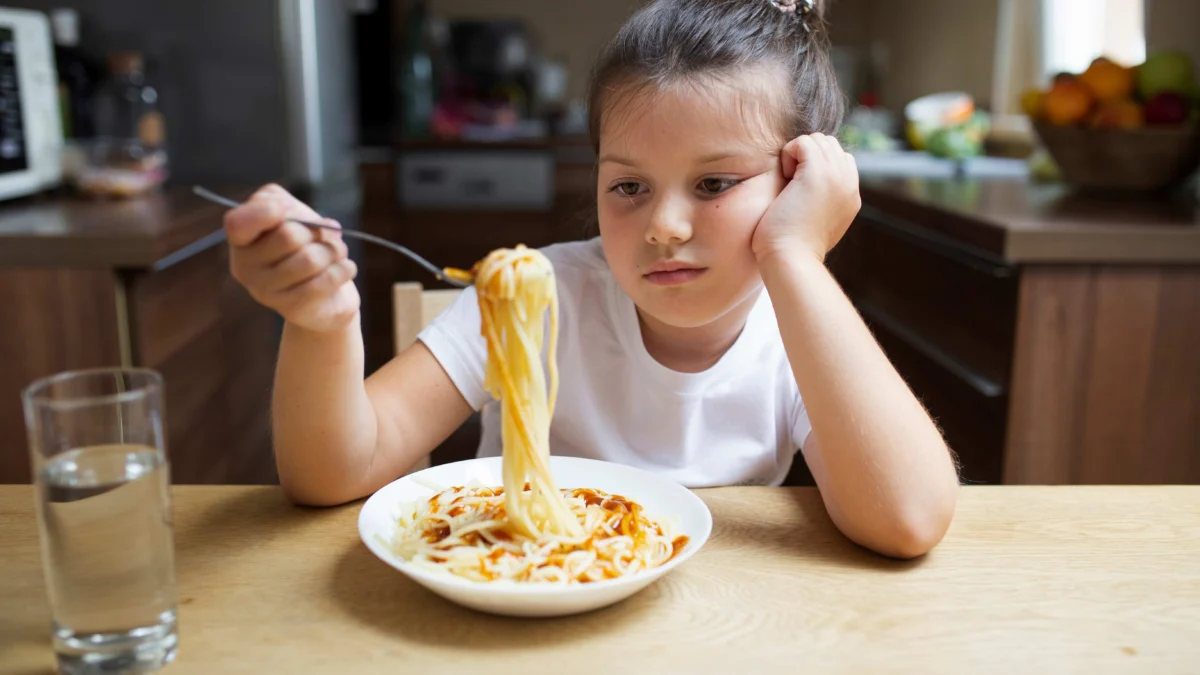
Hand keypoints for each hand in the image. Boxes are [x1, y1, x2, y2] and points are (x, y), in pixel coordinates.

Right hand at [225, 184, 359, 332]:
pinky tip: (345, 268)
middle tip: (325, 237)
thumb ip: (280, 202)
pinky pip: (325, 281)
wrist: (326, 293)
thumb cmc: (306, 244)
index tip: (286, 209)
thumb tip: (285, 211)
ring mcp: (265, 291)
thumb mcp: (290, 213)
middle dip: (317, 231)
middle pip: (288, 236)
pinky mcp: (291, 308)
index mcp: (240, 240)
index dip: (265, 212)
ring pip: (310, 259)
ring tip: (336, 254)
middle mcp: (245, 267)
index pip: (237, 223)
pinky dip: (344, 269)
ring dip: (334, 251)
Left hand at [752, 133, 860, 264]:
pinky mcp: (818, 173)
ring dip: (797, 156)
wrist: (791, 260)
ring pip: (818, 140)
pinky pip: (803, 142)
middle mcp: (849, 184)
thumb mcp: (815, 223)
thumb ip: (821, 202)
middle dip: (806, 157)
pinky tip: (785, 180)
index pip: (840, 159)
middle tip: (792, 186)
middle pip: (830, 145)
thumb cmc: (792, 248)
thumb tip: (806, 189)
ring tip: (789, 184)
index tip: (800, 190)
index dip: (815, 165)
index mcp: (851, 196)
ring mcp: (836, 176)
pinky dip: (788, 155)